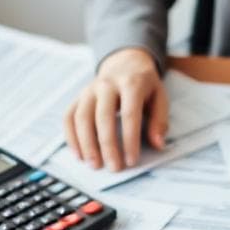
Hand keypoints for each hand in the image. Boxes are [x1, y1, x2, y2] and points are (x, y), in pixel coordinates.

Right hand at [64, 48, 167, 170]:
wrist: (125, 62)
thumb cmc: (144, 84)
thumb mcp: (160, 97)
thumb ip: (160, 120)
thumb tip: (158, 144)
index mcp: (131, 83)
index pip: (129, 114)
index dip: (130, 140)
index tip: (131, 160)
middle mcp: (107, 84)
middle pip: (103, 117)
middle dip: (108, 146)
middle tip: (113, 167)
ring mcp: (89, 90)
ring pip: (82, 117)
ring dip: (86, 144)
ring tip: (94, 164)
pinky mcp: (78, 97)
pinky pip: (69, 117)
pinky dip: (71, 137)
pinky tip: (79, 154)